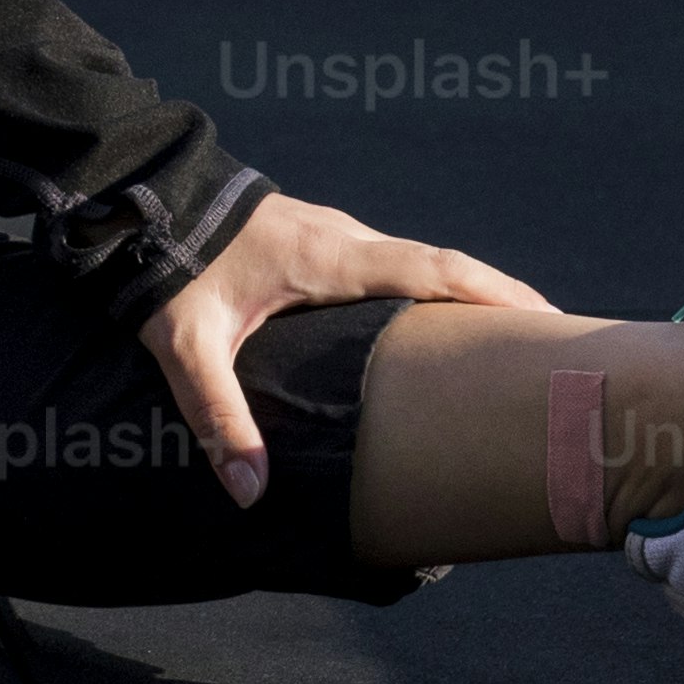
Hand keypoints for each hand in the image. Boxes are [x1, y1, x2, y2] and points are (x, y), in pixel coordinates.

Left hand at [143, 189, 545, 511]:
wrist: (134, 191)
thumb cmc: (166, 264)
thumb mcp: (187, 345)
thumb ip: (218, 416)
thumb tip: (250, 492)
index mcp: (333, 258)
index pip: (436, 269)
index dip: (495, 293)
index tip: (549, 320)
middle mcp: (344, 237)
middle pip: (443, 265)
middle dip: (498, 299)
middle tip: (549, 343)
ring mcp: (331, 232)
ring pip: (415, 263)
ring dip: (461, 294)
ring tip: (500, 343)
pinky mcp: (314, 238)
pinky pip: (388, 264)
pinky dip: (424, 288)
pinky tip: (425, 325)